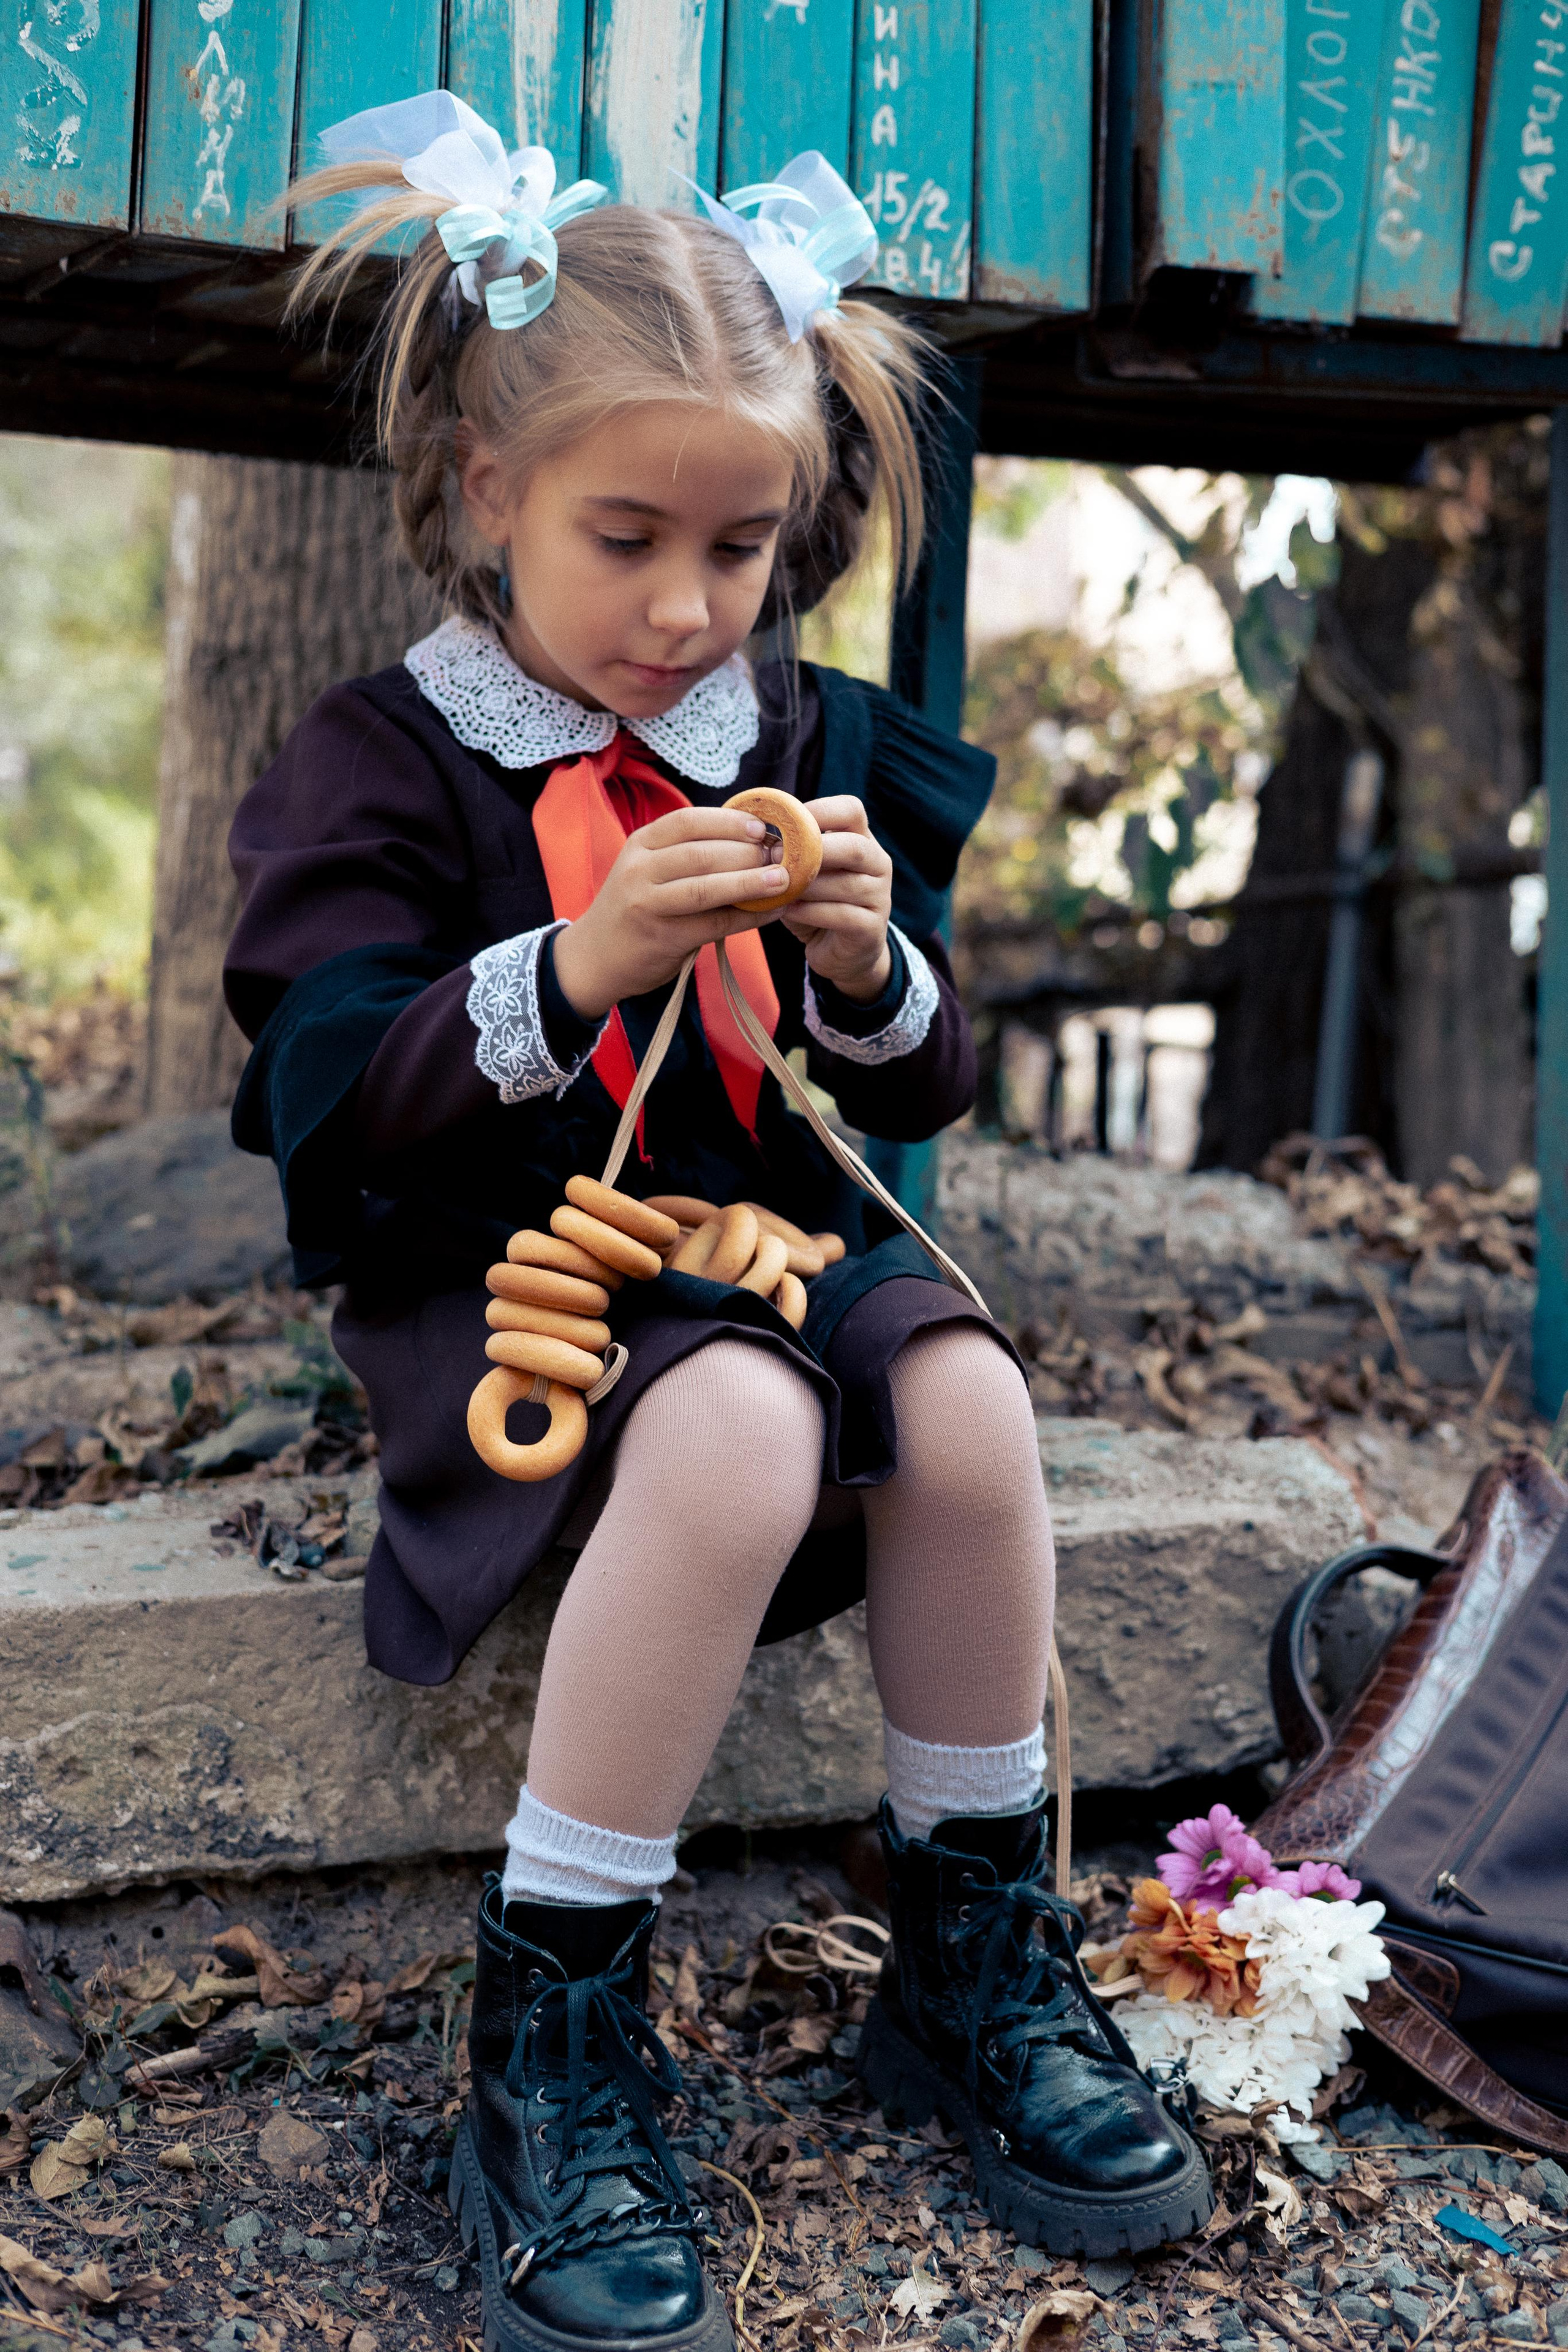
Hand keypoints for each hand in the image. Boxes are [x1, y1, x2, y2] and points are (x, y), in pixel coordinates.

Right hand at [552, 808, 786, 1019]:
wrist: (595, 957)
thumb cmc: (636, 907)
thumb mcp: (648, 868)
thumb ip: (687, 853)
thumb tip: (754, 840)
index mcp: (640, 844)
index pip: (688, 821)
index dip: (728, 822)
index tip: (760, 827)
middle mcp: (640, 871)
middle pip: (701, 854)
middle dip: (747, 854)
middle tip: (781, 856)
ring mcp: (649, 905)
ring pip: (707, 888)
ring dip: (751, 883)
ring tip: (784, 880)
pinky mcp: (664, 939)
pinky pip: (715, 924)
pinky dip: (750, 917)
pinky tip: (774, 912)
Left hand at [781, 796, 892, 1001]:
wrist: (842, 953)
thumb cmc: (817, 903)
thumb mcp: (804, 873)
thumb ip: (791, 853)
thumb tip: (752, 833)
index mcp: (861, 840)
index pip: (852, 810)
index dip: (820, 810)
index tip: (787, 822)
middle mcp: (877, 864)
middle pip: (854, 846)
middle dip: (813, 851)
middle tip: (775, 857)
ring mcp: (879, 896)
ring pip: (846, 884)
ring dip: (807, 885)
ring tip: (777, 887)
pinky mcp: (872, 928)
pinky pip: (843, 915)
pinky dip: (812, 912)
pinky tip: (789, 911)